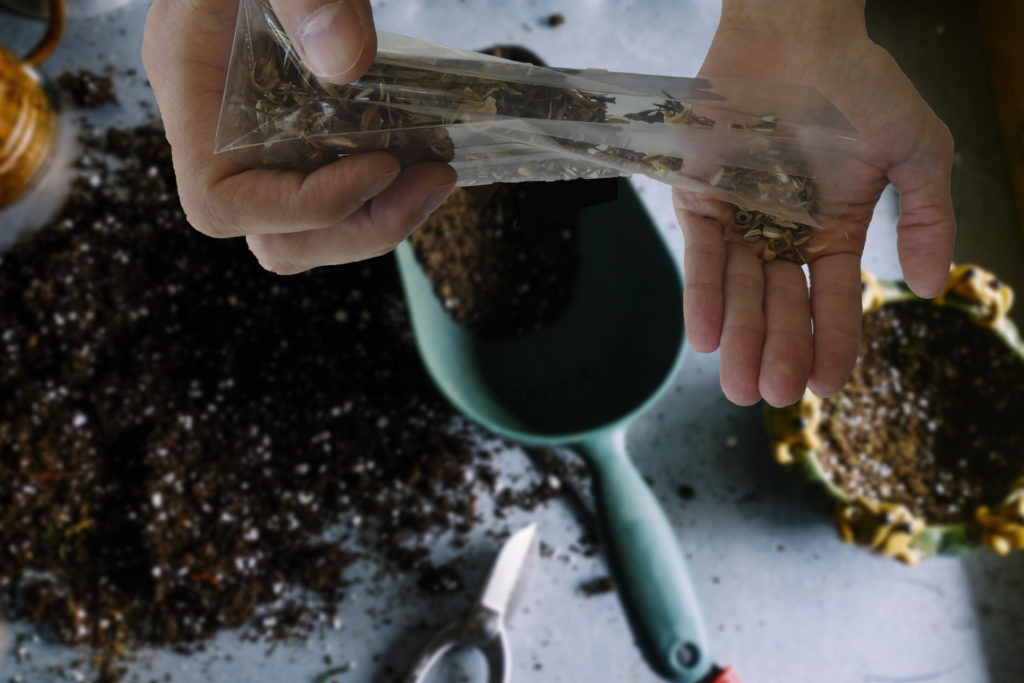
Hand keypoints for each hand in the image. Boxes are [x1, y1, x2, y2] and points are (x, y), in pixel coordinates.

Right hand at [142, 0, 455, 272]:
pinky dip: (384, 195)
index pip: (220, 204)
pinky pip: (334, 193)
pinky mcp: (301, 131)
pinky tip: (430, 158)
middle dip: (358, 229)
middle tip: (431, 182)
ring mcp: (261, 136)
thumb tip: (346, 62)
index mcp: (191, 86)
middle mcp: (220, 128)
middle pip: (273, 238)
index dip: (301, 210)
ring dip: (378, 222)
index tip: (380, 167)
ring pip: (307, 233)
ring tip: (439, 178)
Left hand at [674, 0, 954, 406]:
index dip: (830, 342)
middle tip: (775, 395)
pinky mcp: (700, 198)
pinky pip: (701, 255)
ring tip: (740, 384)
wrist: (797, 33)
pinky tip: (708, 337)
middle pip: (780, 305)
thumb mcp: (916, 151)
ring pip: (738, 290)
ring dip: (740, 337)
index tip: (825, 387)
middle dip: (779, 351)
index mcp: (834, 229)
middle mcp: (784, 233)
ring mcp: (740, 219)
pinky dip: (703, 294)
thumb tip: (934, 288)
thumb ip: (929, 217)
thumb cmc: (859, 85)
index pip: (832, 299)